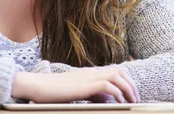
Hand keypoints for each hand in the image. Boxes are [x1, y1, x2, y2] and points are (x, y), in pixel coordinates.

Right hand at [12, 66, 139, 103]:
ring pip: (117, 76)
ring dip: (128, 88)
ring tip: (132, 101)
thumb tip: (104, 99)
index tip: (131, 94)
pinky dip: (117, 93)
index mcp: (89, 73)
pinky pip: (108, 85)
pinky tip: (120, 102)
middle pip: (119, 71)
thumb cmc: (53, 92)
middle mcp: (91, 72)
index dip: (125, 81)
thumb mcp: (76, 92)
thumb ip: (91, 93)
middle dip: (131, 84)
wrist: (37, 86)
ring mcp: (88, 77)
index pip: (114, 71)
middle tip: (136, 99)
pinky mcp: (85, 85)